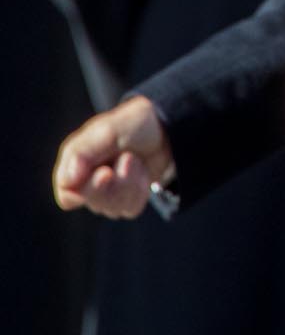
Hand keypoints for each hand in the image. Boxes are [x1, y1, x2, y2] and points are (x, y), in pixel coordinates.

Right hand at [52, 96, 172, 218]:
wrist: (166, 130)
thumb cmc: (134, 125)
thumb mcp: (108, 130)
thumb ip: (82, 152)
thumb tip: (67, 181)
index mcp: (75, 163)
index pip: (67, 193)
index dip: (85, 189)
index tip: (106, 172)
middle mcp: (86, 181)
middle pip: (92, 202)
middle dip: (116, 182)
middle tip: (129, 158)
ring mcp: (106, 193)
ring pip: (113, 208)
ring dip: (131, 182)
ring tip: (135, 159)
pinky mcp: (125, 200)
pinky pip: (130, 209)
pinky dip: (140, 190)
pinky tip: (143, 172)